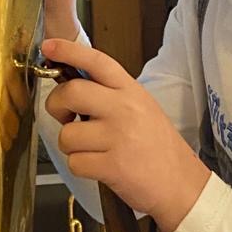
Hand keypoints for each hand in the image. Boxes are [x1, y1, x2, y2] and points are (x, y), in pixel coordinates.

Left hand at [41, 38, 208, 231]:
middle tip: (64, 117)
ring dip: (71, 146)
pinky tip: (100, 167)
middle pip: (71, 92)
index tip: (49, 47)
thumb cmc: (158, 148)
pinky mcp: (113, 166)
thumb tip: (71, 87)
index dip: (69, 51)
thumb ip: (110, 95)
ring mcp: (119, 137)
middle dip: (56, 106)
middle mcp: (125, 109)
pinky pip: (75, 162)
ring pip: (67, 134)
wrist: (181, 185)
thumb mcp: (142, 108)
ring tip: (93, 150)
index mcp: (131, 91)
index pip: (97, 61)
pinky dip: (80, 167)